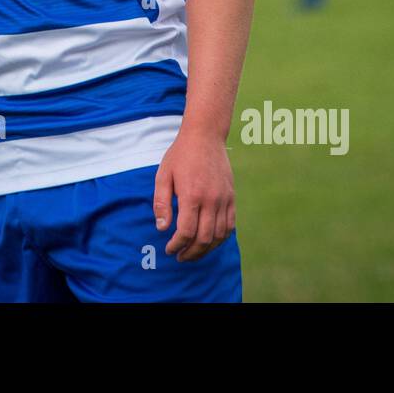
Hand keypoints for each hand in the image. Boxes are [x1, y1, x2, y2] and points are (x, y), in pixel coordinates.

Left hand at [153, 127, 235, 262]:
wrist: (205, 136)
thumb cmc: (180, 155)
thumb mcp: (163, 175)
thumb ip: (161, 203)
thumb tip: (162, 228)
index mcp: (192, 195)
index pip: (186, 232)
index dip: (177, 245)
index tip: (169, 249)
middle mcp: (211, 200)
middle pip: (204, 239)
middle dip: (191, 253)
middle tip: (180, 256)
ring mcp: (224, 199)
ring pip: (219, 235)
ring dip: (206, 249)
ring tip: (193, 253)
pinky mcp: (232, 197)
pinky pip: (230, 225)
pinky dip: (220, 238)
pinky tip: (209, 241)